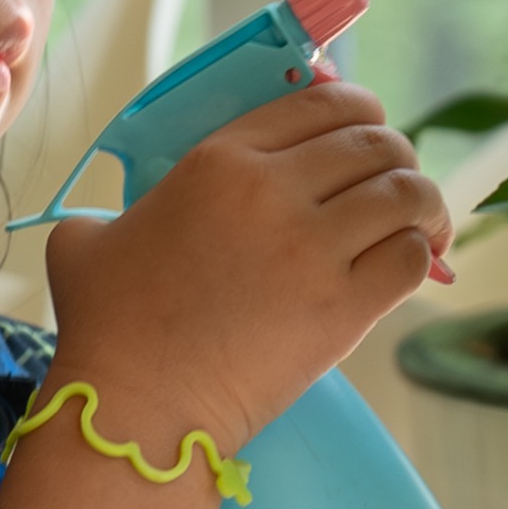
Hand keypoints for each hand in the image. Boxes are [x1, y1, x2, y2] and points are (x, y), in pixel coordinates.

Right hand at [47, 79, 449, 461]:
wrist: (138, 407)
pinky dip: (418, 255)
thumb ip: (112, 210)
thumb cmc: (107, 329)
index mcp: (218, 161)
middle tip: (390, 183)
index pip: (320, 101)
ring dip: (420, 204)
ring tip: (417, 225)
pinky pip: (411, 256)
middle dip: (395, 155)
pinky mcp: (344, 306)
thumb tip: (123, 223)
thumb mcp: (87, 241)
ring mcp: (313, 249)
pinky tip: (408, 264)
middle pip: (374, 142)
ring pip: (406, 192)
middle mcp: (273, 191)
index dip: (355, 108)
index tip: (362, 129)